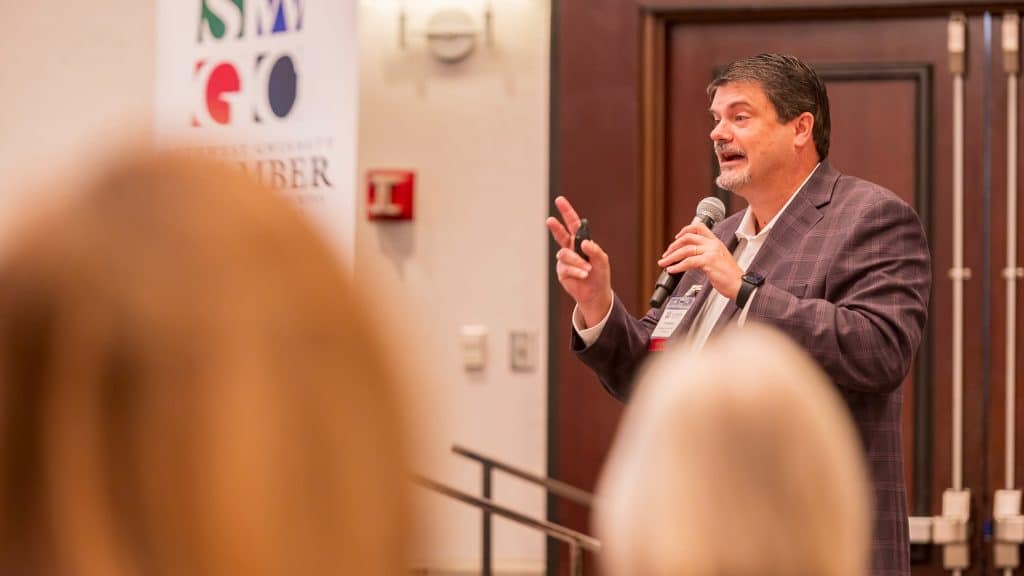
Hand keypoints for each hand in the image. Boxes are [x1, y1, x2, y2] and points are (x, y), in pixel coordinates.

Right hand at [546, 196, 612, 326]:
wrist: (595, 294)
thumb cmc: (600, 275)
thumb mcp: (602, 261)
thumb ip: (595, 251)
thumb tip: (584, 243)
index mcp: (581, 241)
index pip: (573, 224)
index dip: (566, 211)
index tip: (559, 200)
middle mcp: (571, 248)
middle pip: (561, 234)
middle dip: (555, 226)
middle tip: (550, 220)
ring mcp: (565, 260)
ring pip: (564, 254)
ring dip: (577, 261)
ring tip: (587, 270)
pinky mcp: (562, 272)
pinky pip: (566, 268)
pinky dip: (577, 271)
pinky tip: (583, 276)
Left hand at [658, 222, 743, 299]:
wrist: (740, 285)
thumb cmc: (730, 276)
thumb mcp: (718, 260)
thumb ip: (706, 255)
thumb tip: (689, 258)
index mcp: (716, 242)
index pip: (699, 227)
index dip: (685, 230)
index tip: (676, 237)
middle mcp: (713, 244)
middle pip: (688, 237)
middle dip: (673, 246)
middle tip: (666, 254)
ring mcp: (711, 252)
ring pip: (685, 250)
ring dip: (671, 257)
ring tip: (664, 263)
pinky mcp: (709, 261)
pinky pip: (688, 262)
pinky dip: (677, 266)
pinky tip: (672, 270)